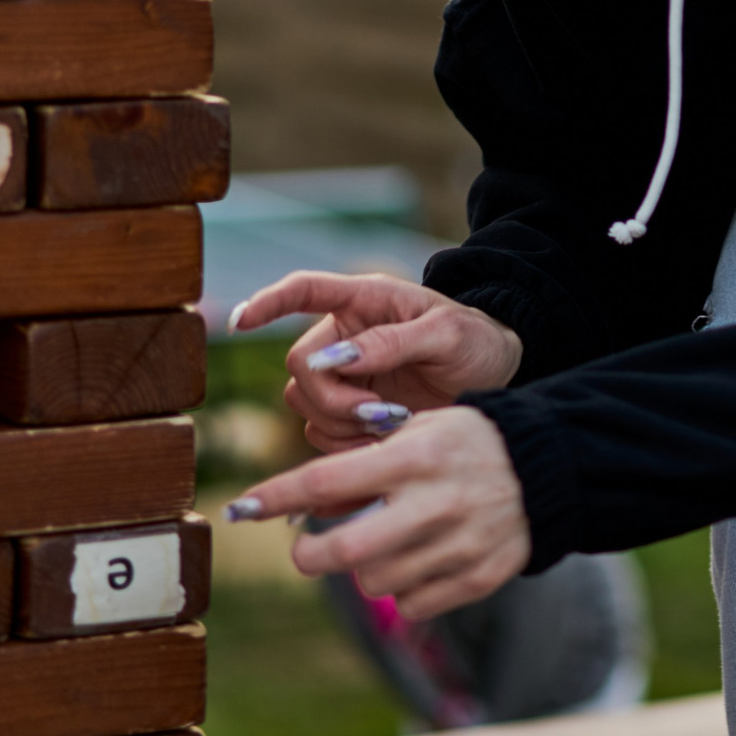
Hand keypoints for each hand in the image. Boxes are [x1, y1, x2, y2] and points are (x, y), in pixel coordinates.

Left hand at [225, 407, 530, 618]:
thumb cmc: (468, 444)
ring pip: (376, 582)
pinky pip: (412, 604)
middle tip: (306, 551)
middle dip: (311, 555)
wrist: (550, 467)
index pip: (326, 481)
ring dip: (365, 568)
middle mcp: (435, 502)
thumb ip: (367, 464)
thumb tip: (305, 503)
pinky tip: (420, 561)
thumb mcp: (420, 431)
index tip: (241, 509)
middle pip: (345, 550)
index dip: (275, 497)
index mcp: (415, 457)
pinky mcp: (478, 578)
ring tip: (385, 543)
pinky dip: (404, 590)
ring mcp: (459, 544)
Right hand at [230, 272, 522, 453]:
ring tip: (393, 424)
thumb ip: (391, 342)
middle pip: (300, 368)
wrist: (494, 377)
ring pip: (304, 405)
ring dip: (342, 424)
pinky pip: (319, 433)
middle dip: (336, 398)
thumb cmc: (475, 340)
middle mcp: (343, 335)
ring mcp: (342, 375)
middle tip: (385, 413)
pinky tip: (382, 442)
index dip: (268, 302)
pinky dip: (345, 445)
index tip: (241, 323)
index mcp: (365, 300)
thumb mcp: (447, 335)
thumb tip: (331, 359)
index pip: (304, 290)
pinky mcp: (348, 411)